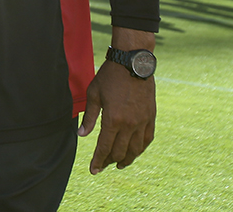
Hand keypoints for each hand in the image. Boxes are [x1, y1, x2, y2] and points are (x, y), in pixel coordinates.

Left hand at [78, 59, 155, 173]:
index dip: (98, 161)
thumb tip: (82, 135)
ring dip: (126, 159)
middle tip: (103, 165)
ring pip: (135, 149)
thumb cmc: (109, 76)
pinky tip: (135, 151)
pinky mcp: (151, 116)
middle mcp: (129, 124)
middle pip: (119, 152)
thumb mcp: (93, 94)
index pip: (104, 148)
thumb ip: (89, 117)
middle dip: (109, 161)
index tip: (93, 170)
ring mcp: (142, 121)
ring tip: (119, 164)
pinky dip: (141, 148)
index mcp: (113, 120)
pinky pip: (147, 138)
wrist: (132, 62)